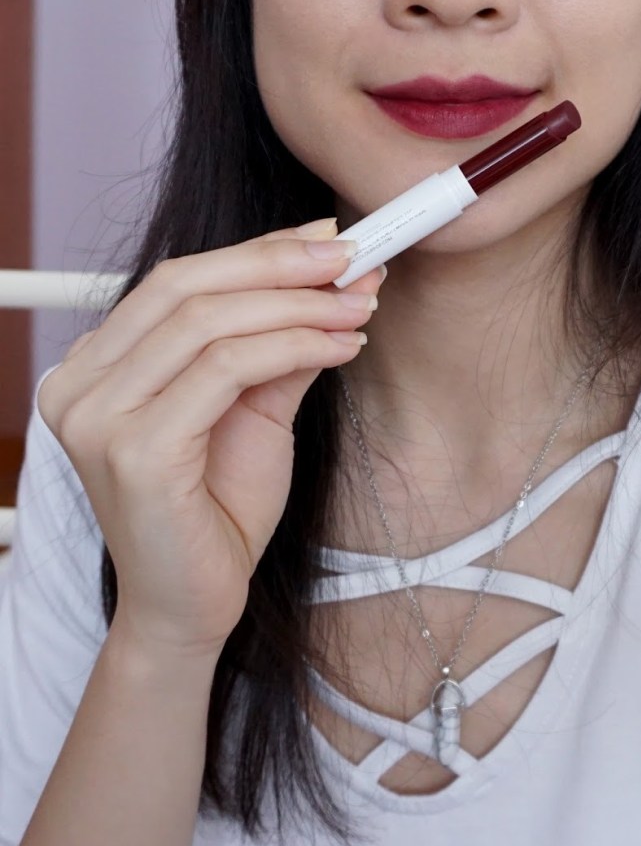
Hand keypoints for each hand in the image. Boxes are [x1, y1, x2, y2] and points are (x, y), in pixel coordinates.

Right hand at [36, 220, 382, 659]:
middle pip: (186, 285)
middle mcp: (80, 384)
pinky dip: (294, 346)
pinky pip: (227, 369)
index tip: (323, 238)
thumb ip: (278, 342)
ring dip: (298, 305)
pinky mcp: (135, 450)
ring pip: (209, 321)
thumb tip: (333, 276)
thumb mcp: (254, 408)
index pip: (177, 280)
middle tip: (350, 256)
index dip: (257, 251)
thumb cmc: (215, 512)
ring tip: (355, 304)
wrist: (193, 607)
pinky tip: (339, 346)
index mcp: (95, 366)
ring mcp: (98, 417)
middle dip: (280, 264)